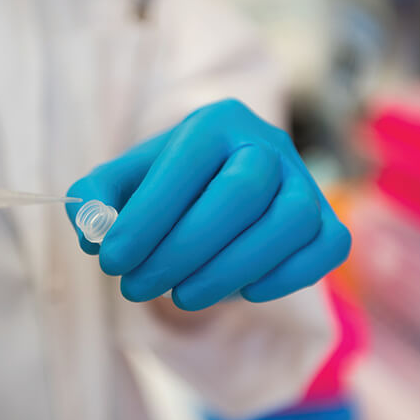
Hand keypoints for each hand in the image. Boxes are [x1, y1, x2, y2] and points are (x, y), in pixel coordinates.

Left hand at [65, 99, 350, 309]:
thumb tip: (92, 229)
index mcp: (215, 123)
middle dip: (182, 250)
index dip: (148, 216)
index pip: (186, 163)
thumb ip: (95, 198)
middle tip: (137, 287)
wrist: (216, 195)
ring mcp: (304, 182)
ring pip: (287, 223)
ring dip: (228, 272)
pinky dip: (284, 277)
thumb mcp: (122, 185)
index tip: (113, 261)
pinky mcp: (327, 221)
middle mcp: (267, 144)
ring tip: (181, 297)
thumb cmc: (165, 191)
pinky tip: (242, 292)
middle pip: (240, 193)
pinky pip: (326, 248)